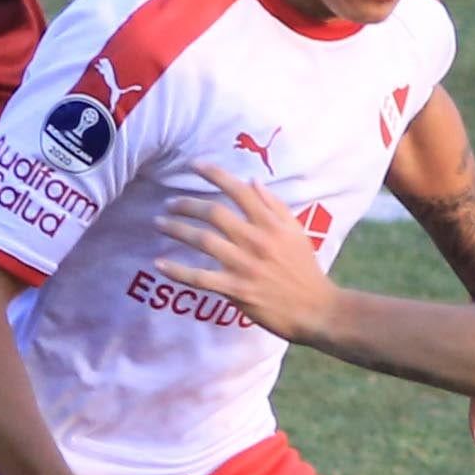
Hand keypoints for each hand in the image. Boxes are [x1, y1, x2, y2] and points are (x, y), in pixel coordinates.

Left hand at [157, 163, 338, 340]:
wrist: (315, 309)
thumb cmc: (305, 269)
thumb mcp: (296, 231)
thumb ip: (274, 206)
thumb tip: (252, 181)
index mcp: (271, 224)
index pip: (238, 191)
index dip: (214, 174)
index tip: (194, 165)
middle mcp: (256, 240)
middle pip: (213, 213)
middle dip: (187, 204)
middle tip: (169, 203)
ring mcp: (244, 266)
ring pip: (202, 241)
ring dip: (176, 229)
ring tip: (159, 223)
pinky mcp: (236, 290)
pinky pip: (200, 278)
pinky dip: (177, 271)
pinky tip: (160, 263)